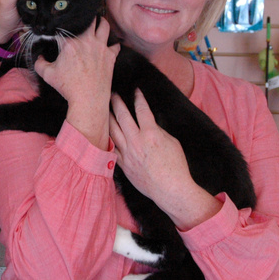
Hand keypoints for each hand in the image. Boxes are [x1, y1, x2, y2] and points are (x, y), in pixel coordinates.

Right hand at [35, 18, 117, 147]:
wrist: (88, 99)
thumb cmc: (68, 87)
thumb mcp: (47, 75)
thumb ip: (39, 62)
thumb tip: (38, 56)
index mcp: (70, 43)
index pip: (64, 26)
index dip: (60, 25)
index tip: (58, 29)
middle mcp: (87, 41)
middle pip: (89, 19)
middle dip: (85, 18)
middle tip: (82, 21)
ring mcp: (101, 47)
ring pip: (105, 25)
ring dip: (101, 23)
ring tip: (97, 24)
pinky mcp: (110, 56)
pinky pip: (115, 45)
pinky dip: (112, 44)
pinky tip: (107, 46)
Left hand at [109, 90, 220, 228]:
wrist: (170, 189)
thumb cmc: (176, 167)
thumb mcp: (172, 143)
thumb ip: (158, 131)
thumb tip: (149, 124)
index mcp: (151, 134)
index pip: (142, 110)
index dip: (139, 98)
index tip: (136, 90)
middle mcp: (136, 141)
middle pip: (122, 116)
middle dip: (117, 102)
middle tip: (113, 94)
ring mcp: (127, 153)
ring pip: (112, 130)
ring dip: (108, 118)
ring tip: (104, 109)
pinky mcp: (122, 163)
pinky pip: (111, 147)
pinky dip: (107, 138)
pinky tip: (103, 132)